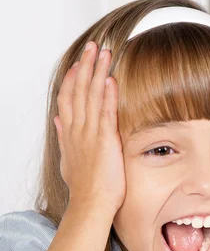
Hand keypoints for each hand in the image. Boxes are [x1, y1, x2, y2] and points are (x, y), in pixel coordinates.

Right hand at [54, 40, 125, 215]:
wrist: (90, 204)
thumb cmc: (84, 188)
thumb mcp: (69, 159)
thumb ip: (65, 138)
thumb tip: (59, 121)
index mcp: (70, 134)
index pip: (68, 99)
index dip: (73, 78)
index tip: (79, 63)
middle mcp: (77, 130)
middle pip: (78, 91)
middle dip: (86, 66)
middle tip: (92, 46)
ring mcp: (90, 134)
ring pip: (91, 97)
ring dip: (97, 72)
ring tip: (104, 53)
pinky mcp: (105, 141)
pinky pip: (105, 113)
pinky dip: (107, 95)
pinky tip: (110, 79)